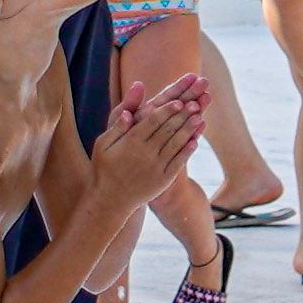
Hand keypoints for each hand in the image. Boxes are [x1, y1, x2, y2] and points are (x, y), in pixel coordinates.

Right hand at [97, 73, 205, 203]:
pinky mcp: (163, 179)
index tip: (178, 101)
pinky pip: (178, 162)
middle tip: (195, 103)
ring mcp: (156, 167)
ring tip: (200, 117)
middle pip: (168, 129)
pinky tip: (195, 140)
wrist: (111, 200)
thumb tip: (128, 112)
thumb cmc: (104, 169)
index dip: (167, 110)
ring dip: (189, 130)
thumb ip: (116, 127)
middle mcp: (145, 153)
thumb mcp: (103, 145)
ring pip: (176, 144)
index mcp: (131, 142)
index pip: (153, 121)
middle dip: (182, 115)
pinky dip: (187, 150)